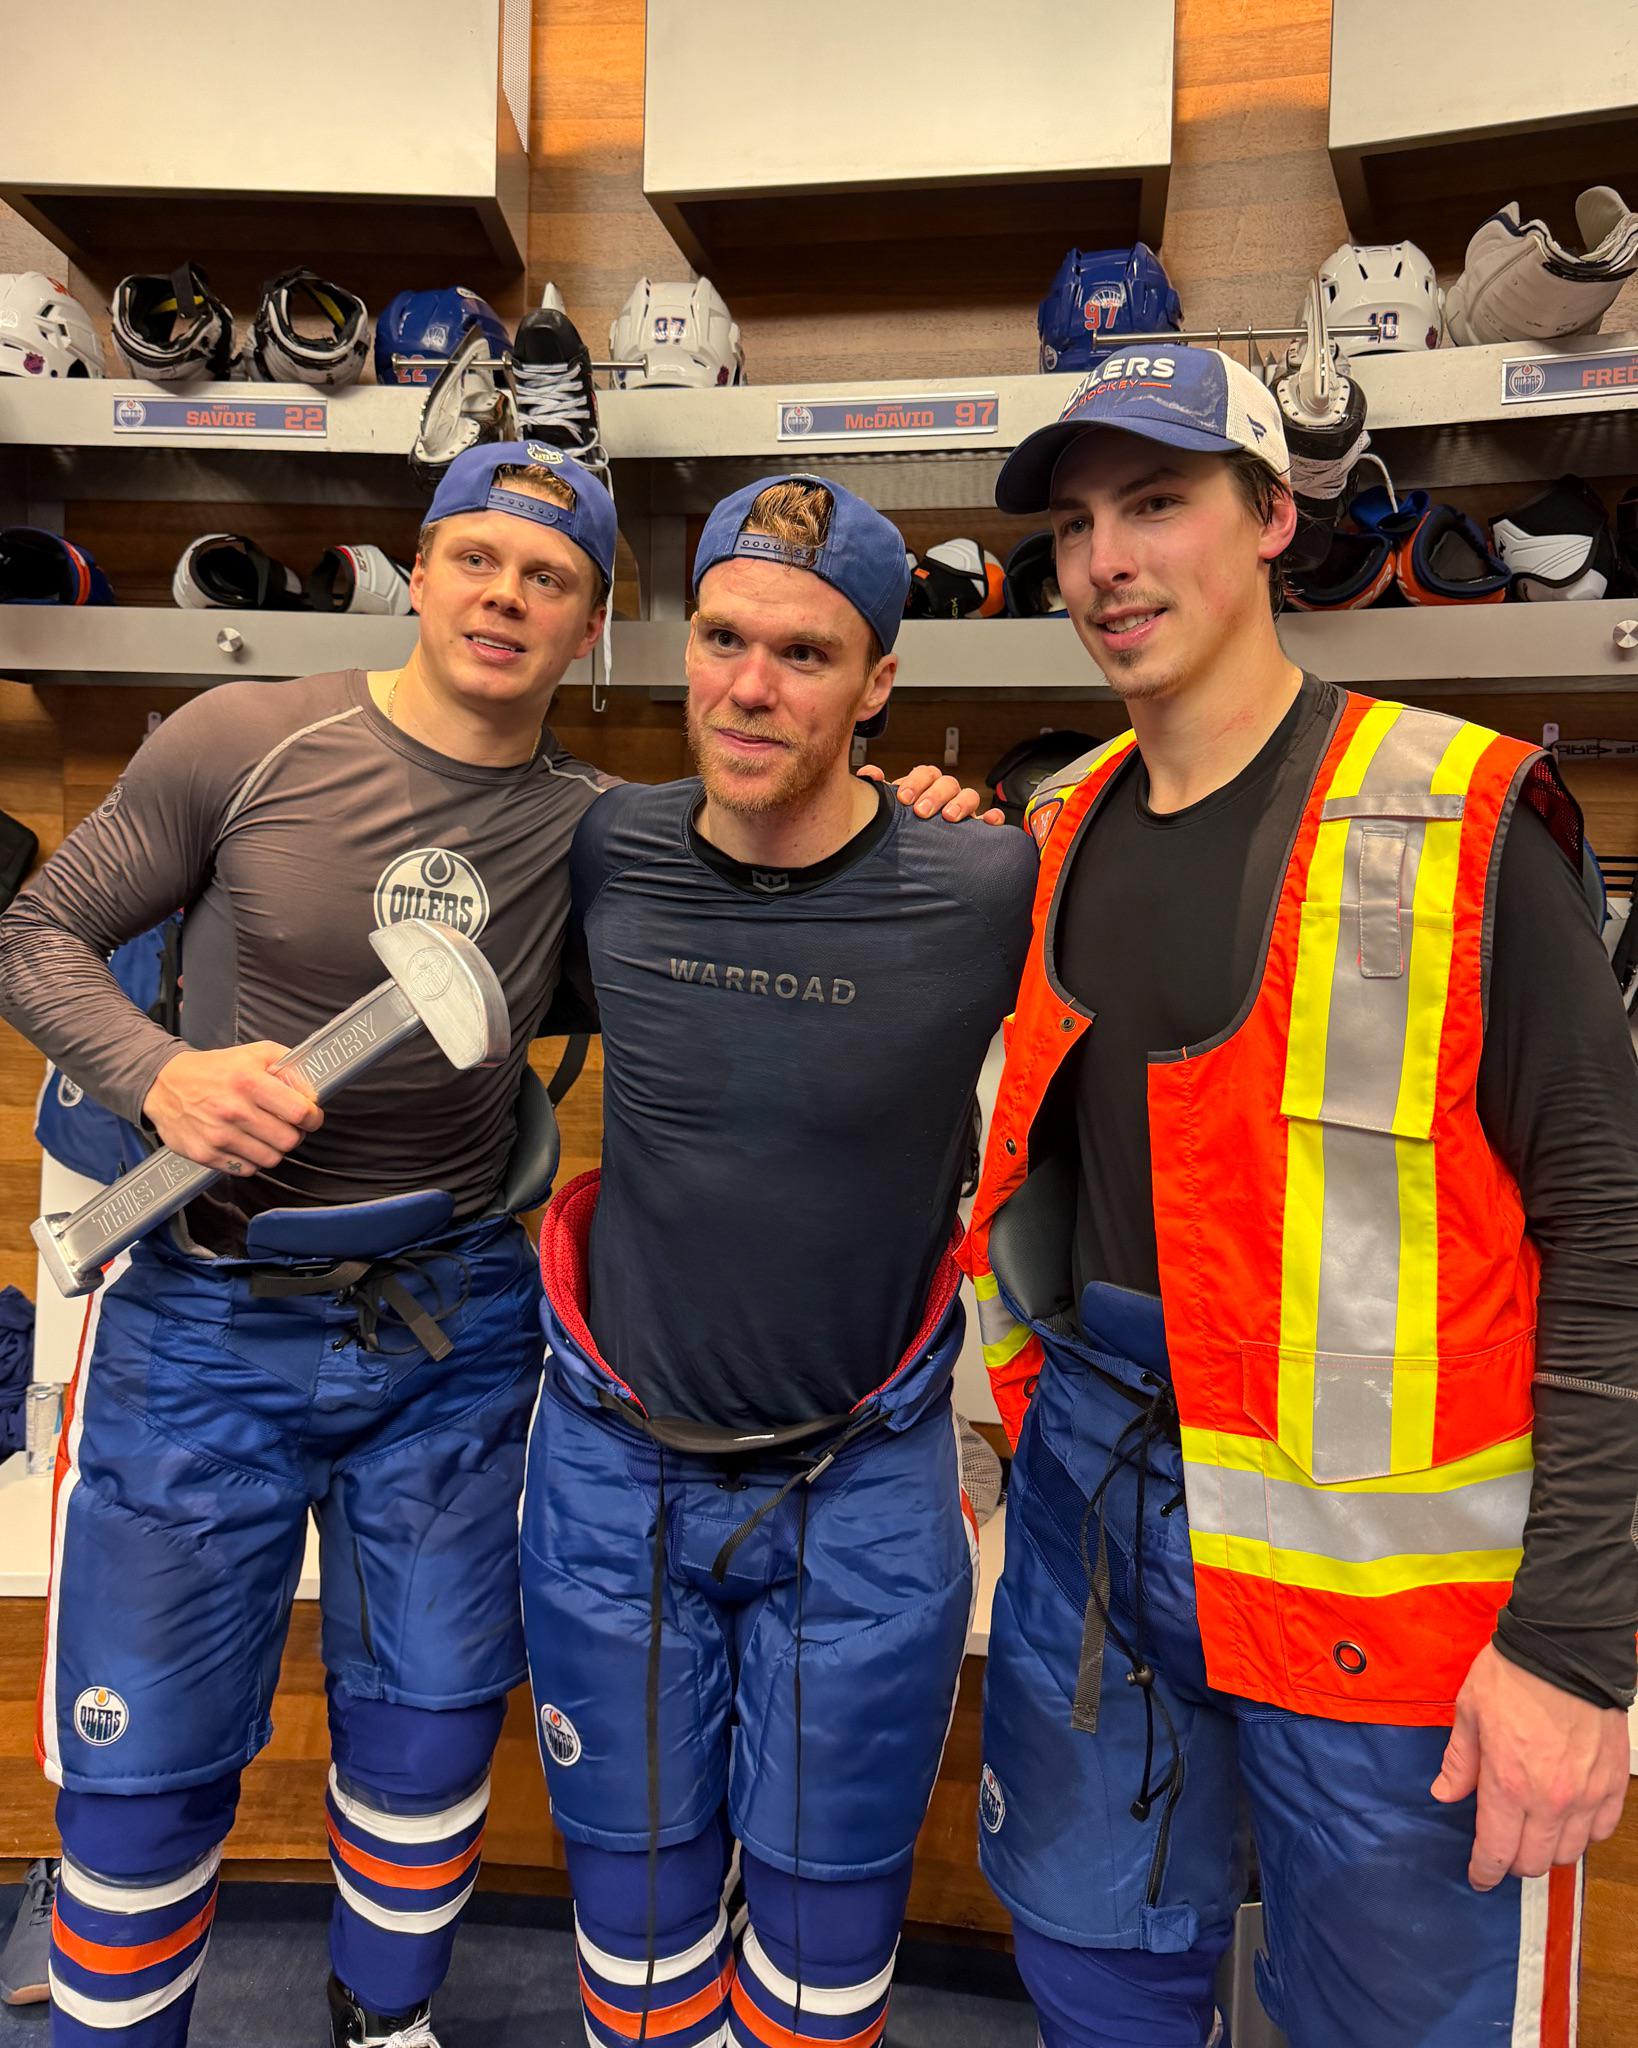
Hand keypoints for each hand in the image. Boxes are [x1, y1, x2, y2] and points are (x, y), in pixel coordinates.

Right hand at [142, 1044, 322, 1174]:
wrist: (164, 1084)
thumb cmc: (214, 1070)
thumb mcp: (255, 1053)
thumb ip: (290, 1066)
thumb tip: (312, 1090)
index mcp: (249, 1082)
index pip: (299, 1112)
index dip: (312, 1117)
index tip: (310, 1116)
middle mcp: (234, 1111)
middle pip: (289, 1140)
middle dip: (294, 1134)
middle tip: (286, 1125)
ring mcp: (218, 1136)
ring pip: (270, 1159)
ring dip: (273, 1149)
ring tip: (264, 1134)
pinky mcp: (206, 1154)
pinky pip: (247, 1169)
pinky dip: (251, 1160)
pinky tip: (245, 1143)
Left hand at [856, 761, 1004, 824]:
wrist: (913, 854)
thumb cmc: (903, 826)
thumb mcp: (889, 810)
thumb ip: (880, 792)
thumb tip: (871, 775)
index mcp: (926, 786)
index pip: (925, 773)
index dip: (916, 782)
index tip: (903, 799)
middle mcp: (946, 795)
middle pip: (948, 782)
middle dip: (935, 795)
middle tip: (921, 811)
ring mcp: (964, 810)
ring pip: (970, 795)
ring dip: (961, 803)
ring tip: (949, 817)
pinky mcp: (978, 829)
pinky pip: (992, 819)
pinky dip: (993, 818)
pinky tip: (989, 822)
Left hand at [1430, 1640, 1629, 1888]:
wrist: (1566, 1648)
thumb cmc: (1511, 1675)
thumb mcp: (1469, 1713)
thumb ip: (1459, 1761)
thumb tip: (1445, 1794)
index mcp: (1507, 1784)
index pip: (1495, 1850)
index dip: (1483, 1871)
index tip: (1478, 1877)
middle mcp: (1550, 1799)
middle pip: (1534, 1861)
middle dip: (1513, 1862)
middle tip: (1502, 1848)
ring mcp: (1586, 1794)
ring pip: (1569, 1852)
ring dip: (1548, 1849)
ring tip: (1533, 1831)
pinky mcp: (1613, 1783)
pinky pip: (1601, 1830)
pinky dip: (1583, 1832)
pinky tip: (1568, 1817)